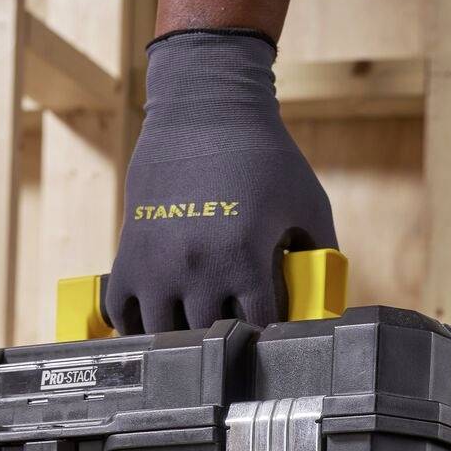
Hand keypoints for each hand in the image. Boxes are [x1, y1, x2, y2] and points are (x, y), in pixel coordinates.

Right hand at [104, 28, 335, 333]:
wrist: (204, 109)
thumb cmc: (262, 154)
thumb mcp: (307, 201)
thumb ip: (321, 252)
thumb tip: (327, 298)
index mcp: (244, 259)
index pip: (258, 328)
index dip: (267, 334)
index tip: (269, 332)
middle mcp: (198, 268)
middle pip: (209, 340)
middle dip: (225, 341)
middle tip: (233, 337)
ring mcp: (159, 266)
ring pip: (164, 338)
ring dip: (181, 342)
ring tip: (194, 338)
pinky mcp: (129, 257)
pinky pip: (123, 315)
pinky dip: (136, 327)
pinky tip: (154, 323)